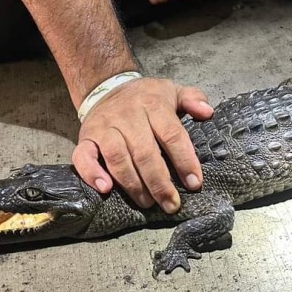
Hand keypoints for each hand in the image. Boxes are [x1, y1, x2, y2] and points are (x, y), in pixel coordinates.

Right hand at [72, 78, 213, 212]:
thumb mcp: (172, 91)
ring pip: (118, 159)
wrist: (106, 87)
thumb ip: (193, 98)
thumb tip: (207, 112)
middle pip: (145, 153)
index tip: (195, 183)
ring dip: (133, 184)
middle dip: (159, 183)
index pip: (172, 135)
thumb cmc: (145, 98)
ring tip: (147, 202)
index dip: (185, 161)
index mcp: (153, 104)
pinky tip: (105, 188)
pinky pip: (83, 156)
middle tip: (171, 203)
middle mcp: (127, 116)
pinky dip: (92, 173)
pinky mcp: (86, 138)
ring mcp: (104, 127)